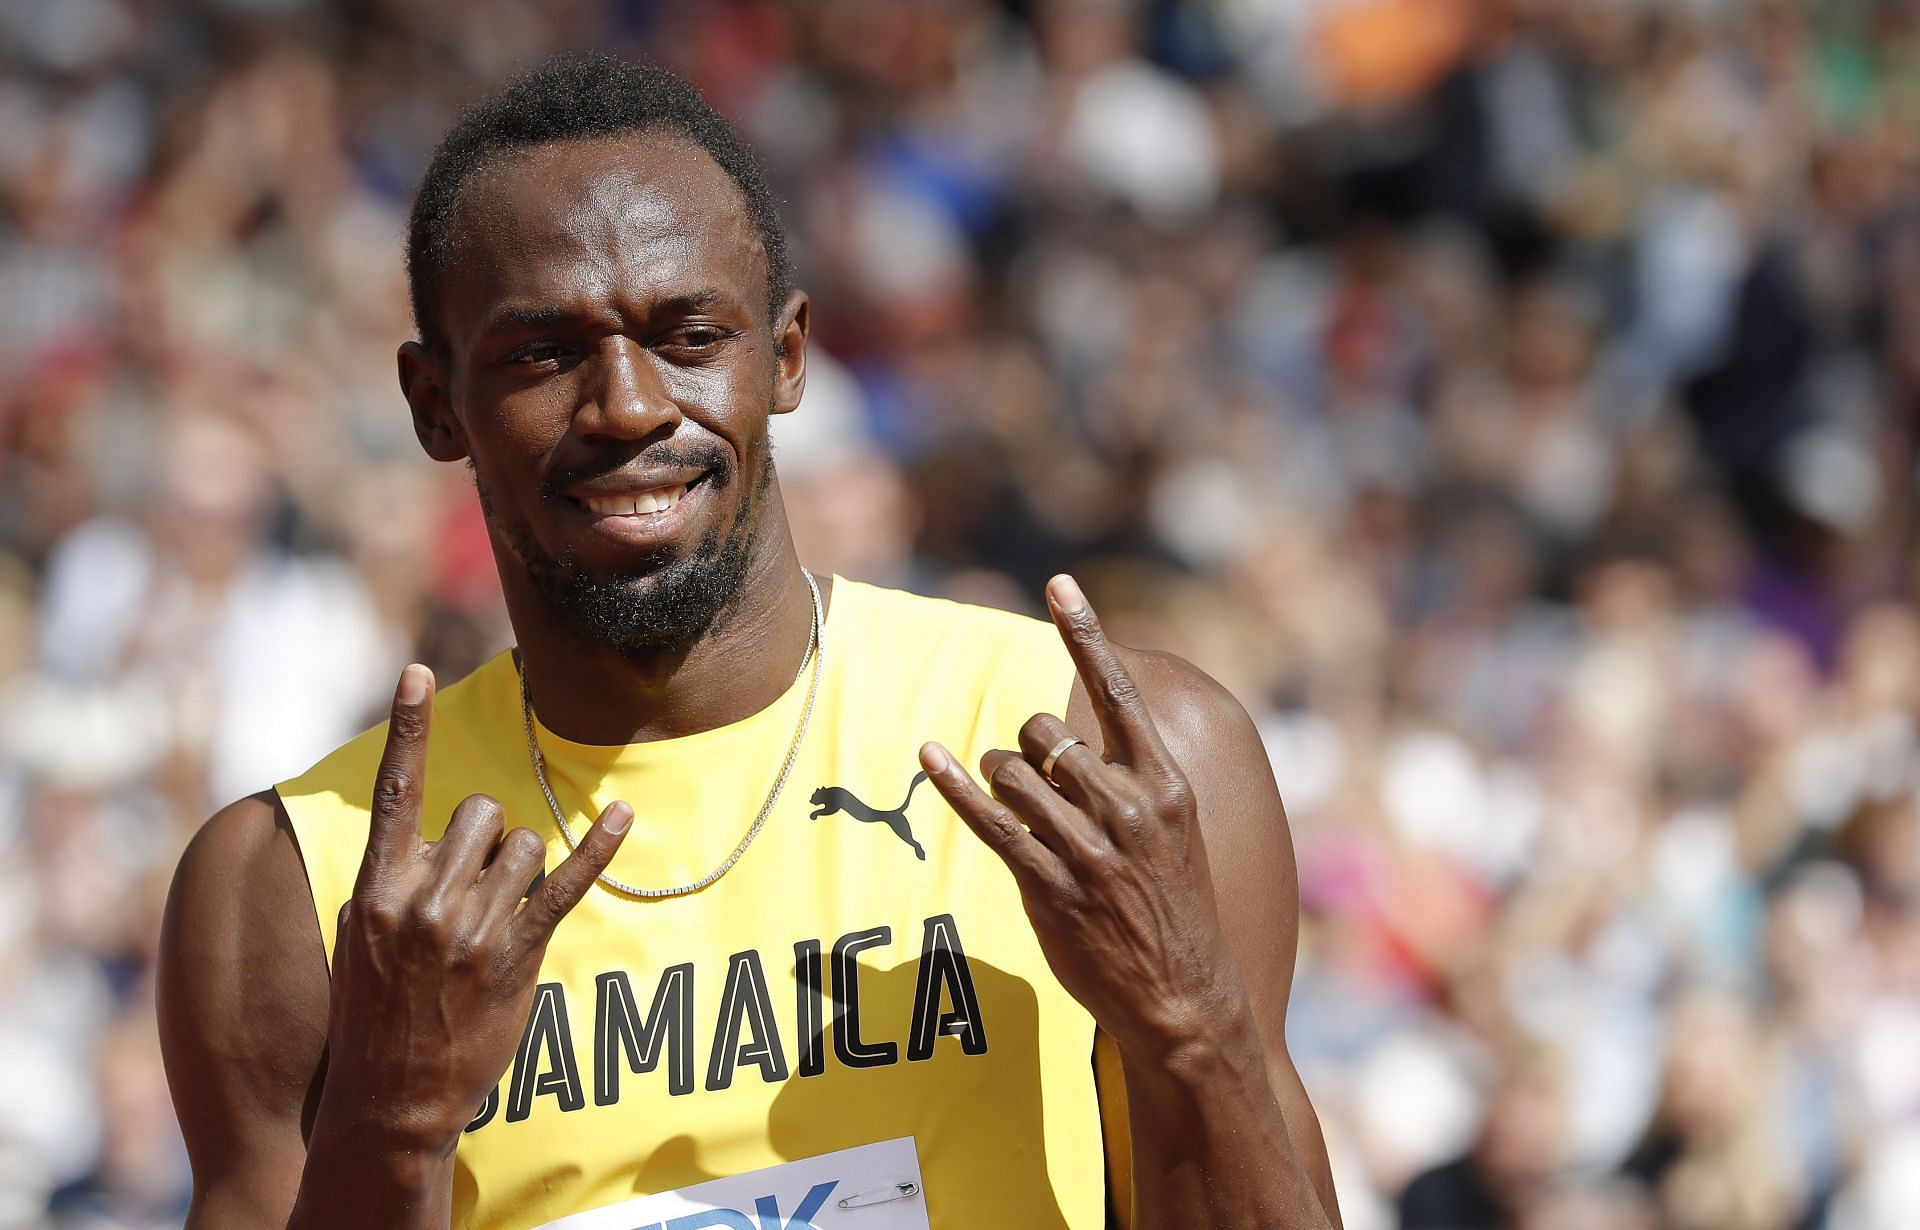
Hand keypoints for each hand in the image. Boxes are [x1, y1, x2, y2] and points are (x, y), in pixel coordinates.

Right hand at [320, 664, 631, 1151]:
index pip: (394, 790)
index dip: (407, 727)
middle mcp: (425, 899)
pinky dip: (597, 846)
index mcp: (378, 887)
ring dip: (519, 869)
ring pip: (522, 845)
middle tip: (472, 891)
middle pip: (480, 812)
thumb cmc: (376, 1011)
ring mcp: (473, 927)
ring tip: (495, 919)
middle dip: (485, 838)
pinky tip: (622, 815)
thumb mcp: (363, 935)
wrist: (392, 1096)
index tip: (416, 670)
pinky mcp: (518, 953)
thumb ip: (395, 876)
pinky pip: (566, 883)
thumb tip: (430, 827)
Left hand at [920, 576, 1241, 1056]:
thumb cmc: (1176, 908)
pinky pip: (990, 821)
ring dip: (999, 777)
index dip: (1084, 632)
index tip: (1059, 584)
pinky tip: (931, 757)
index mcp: (1165, 784)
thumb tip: (1072, 733)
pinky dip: (956, 785)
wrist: (1186, 996)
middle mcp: (1127, 808)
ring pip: (1013, 773)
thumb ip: (1132, 778)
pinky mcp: (1049, 885)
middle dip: (1027, 744)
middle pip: (1046, 732)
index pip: (1119, 690)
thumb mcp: (1175, 831)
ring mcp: (1087, 848)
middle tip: (1035, 776)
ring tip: (1017, 804)